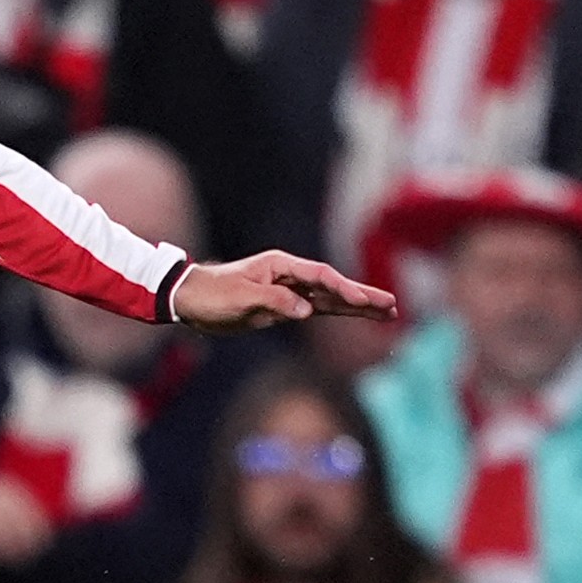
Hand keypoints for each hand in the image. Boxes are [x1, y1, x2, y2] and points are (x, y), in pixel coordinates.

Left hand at [169, 252, 395, 332]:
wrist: (189, 299)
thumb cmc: (212, 295)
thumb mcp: (240, 299)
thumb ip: (275, 302)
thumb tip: (306, 311)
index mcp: (280, 266)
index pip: (320, 277)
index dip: (343, 289)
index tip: (362, 302)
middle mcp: (290, 276)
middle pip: (334, 286)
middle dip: (363, 296)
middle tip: (392, 306)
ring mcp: (290, 291)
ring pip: (331, 299)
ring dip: (358, 306)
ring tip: (388, 313)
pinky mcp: (285, 307)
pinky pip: (318, 310)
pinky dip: (338, 313)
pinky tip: (358, 316)